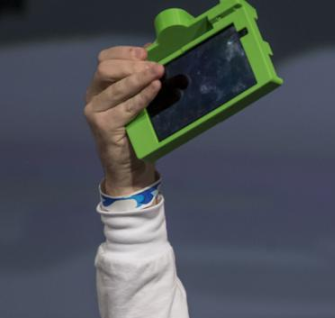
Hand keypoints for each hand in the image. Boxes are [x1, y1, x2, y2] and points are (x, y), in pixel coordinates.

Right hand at [83, 45, 163, 195]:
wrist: (131, 168)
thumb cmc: (139, 133)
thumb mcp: (142, 104)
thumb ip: (144, 82)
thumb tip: (157, 54)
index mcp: (101, 86)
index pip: (105, 59)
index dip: (124, 52)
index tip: (146, 51)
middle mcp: (94, 96)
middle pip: (106, 68)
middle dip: (133, 64)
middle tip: (157, 66)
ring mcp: (96, 112)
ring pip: (115, 87)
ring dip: (139, 78)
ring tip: (159, 73)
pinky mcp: (103, 126)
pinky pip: (125, 108)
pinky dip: (142, 97)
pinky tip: (155, 90)